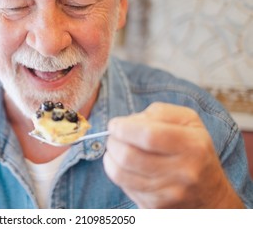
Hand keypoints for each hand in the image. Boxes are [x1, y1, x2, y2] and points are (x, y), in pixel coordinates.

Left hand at [103, 102, 243, 207]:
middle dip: (112, 142)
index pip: (148, 135)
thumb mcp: (188, 122)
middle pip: (129, 156)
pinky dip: (117, 173)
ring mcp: (169, 194)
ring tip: (115, 149)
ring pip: (120, 174)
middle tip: (113, 137)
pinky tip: (125, 166)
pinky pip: (124, 187)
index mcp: (193, 145)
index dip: (124, 128)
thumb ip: (159, 113)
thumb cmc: (194, 149)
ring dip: (109, 157)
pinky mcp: (156, 207)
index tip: (114, 124)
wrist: (211, 195)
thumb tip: (128, 121)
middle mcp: (183, 172)